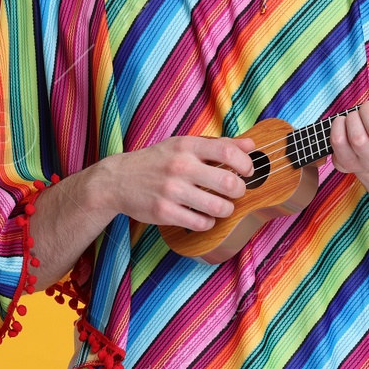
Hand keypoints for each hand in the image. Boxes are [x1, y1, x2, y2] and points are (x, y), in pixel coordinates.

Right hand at [92, 135, 257, 231]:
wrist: (118, 179)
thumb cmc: (158, 160)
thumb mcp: (184, 145)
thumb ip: (218, 145)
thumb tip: (251, 145)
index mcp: (186, 146)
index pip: (227, 152)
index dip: (245, 163)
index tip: (248, 170)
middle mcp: (180, 166)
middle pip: (228, 182)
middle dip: (240, 190)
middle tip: (236, 191)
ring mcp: (171, 191)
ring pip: (217, 207)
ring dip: (227, 209)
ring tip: (223, 206)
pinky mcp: (164, 212)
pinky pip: (200, 223)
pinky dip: (208, 222)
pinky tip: (204, 216)